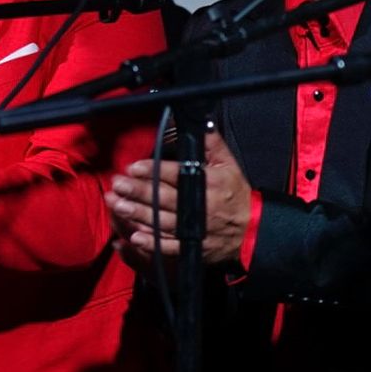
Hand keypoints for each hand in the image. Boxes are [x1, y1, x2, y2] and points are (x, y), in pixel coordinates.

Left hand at [104, 131, 251, 265]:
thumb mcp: (229, 165)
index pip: (177, 174)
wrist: (252, 230)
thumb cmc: (235, 194)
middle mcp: (200, 206)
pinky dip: (152, 243)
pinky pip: (169, 246)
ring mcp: (194, 229)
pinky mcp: (191, 246)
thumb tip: (199, 124)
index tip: (134, 167)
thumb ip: (212, 144)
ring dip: (138, 214)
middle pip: (164, 198)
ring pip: (162, 221)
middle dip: (139, 191)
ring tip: (118, 205)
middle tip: (118, 185)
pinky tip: (135, 237)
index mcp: (209, 183)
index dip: (155, 171)